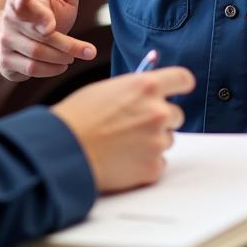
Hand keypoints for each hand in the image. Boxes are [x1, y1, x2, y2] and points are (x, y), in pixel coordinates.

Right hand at [0, 0, 97, 81]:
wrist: (12, 39)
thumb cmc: (42, 14)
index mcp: (21, 0)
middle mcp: (10, 20)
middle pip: (35, 29)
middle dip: (53, 35)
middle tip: (59, 30)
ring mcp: (6, 41)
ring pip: (38, 51)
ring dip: (63, 54)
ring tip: (80, 53)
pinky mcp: (6, 61)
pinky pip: (32, 68)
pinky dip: (53, 68)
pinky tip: (63, 64)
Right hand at [51, 67, 195, 191]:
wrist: (64, 150)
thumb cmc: (78, 118)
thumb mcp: (107, 90)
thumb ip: (134, 89)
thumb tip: (147, 91)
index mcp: (146, 86)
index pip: (183, 79)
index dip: (180, 85)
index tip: (178, 90)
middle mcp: (158, 111)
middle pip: (177, 114)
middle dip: (161, 119)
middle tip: (135, 125)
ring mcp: (158, 141)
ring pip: (167, 139)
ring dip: (151, 141)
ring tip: (122, 143)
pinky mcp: (153, 167)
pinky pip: (158, 163)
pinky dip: (144, 163)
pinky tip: (122, 159)